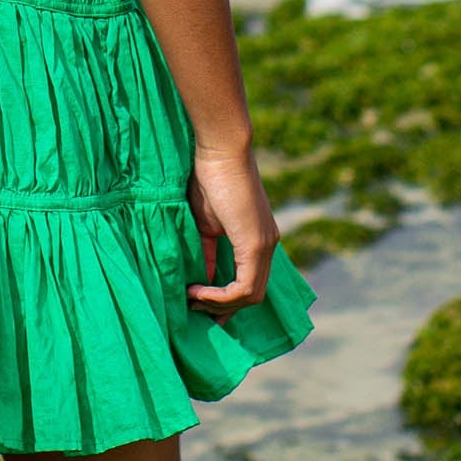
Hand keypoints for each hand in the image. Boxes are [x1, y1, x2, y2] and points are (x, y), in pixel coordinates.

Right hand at [185, 141, 280, 323]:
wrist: (220, 149)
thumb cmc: (209, 176)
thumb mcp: (205, 222)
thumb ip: (207, 250)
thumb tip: (200, 278)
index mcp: (258, 239)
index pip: (249, 282)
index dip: (225, 299)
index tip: (198, 301)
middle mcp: (268, 245)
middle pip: (252, 295)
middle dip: (222, 309)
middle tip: (195, 310)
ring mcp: (265, 245)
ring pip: (250, 295)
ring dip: (219, 304)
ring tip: (192, 299)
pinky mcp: (255, 244)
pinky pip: (243, 286)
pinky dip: (220, 295)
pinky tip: (197, 290)